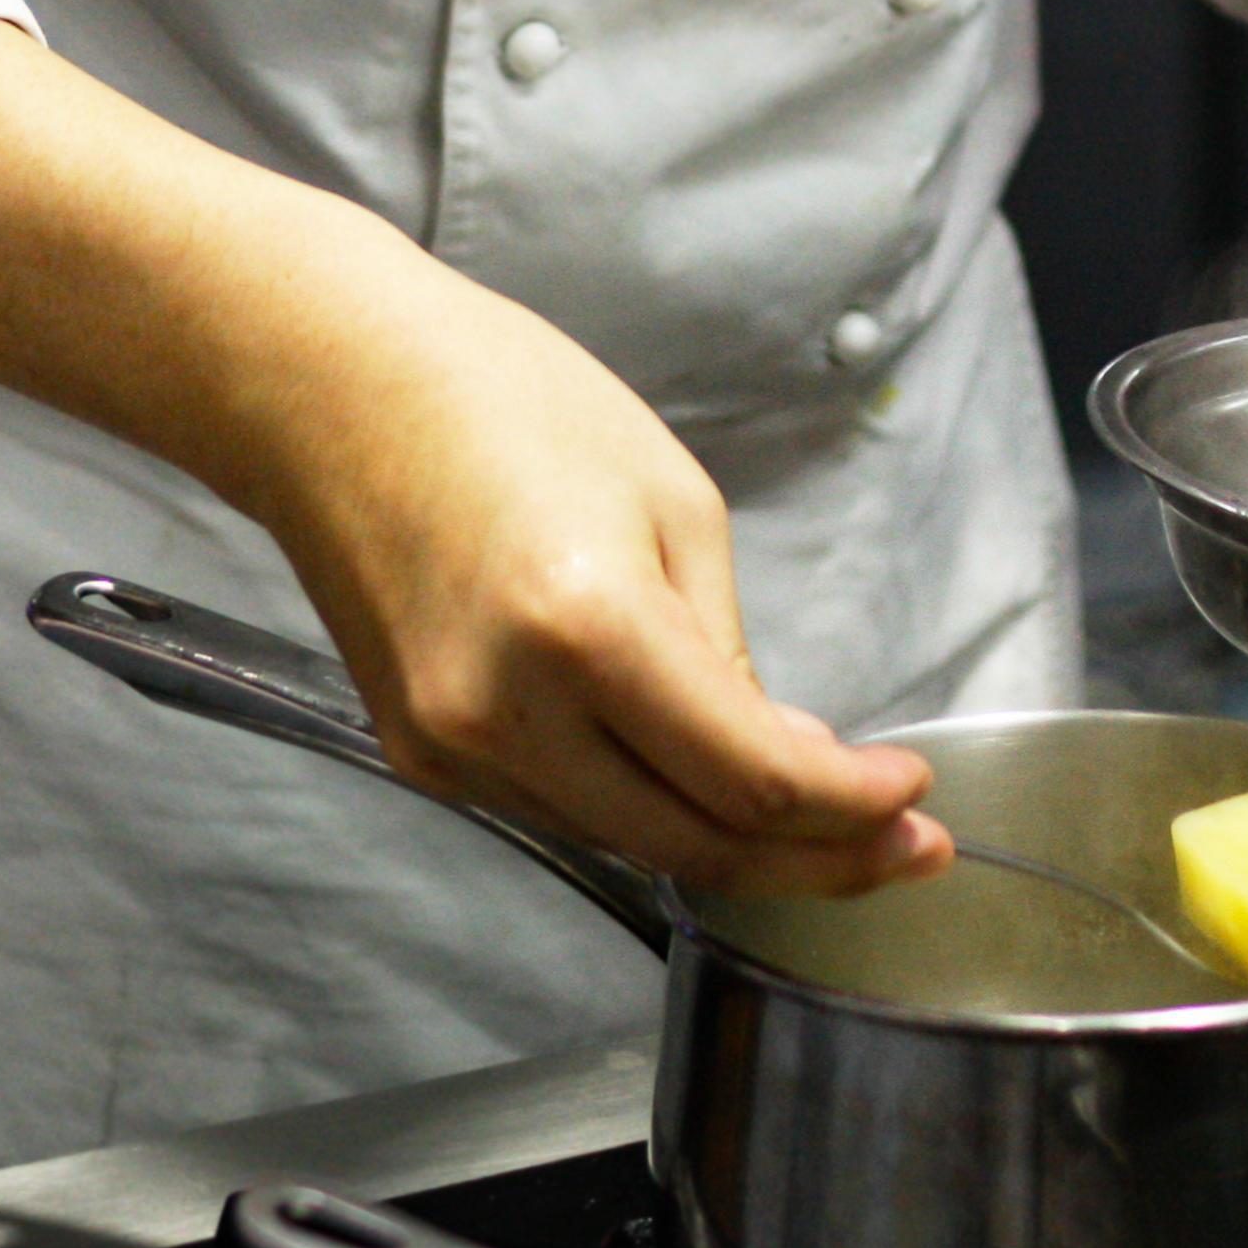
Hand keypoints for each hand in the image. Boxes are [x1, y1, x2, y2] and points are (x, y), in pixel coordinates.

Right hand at [246, 255, 952, 894]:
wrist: (328, 387)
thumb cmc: (504, 400)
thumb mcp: (672, 501)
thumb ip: (731, 651)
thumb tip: (789, 758)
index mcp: (585, 627)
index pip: (753, 778)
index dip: (854, 809)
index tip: (918, 798)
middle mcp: (507, 711)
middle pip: (699, 847)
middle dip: (819, 859)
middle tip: (906, 848)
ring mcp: (453, 748)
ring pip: (634, 845)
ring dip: (739, 843)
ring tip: (827, 814)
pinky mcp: (422, 756)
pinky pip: (567, 812)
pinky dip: (651, 809)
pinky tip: (707, 778)